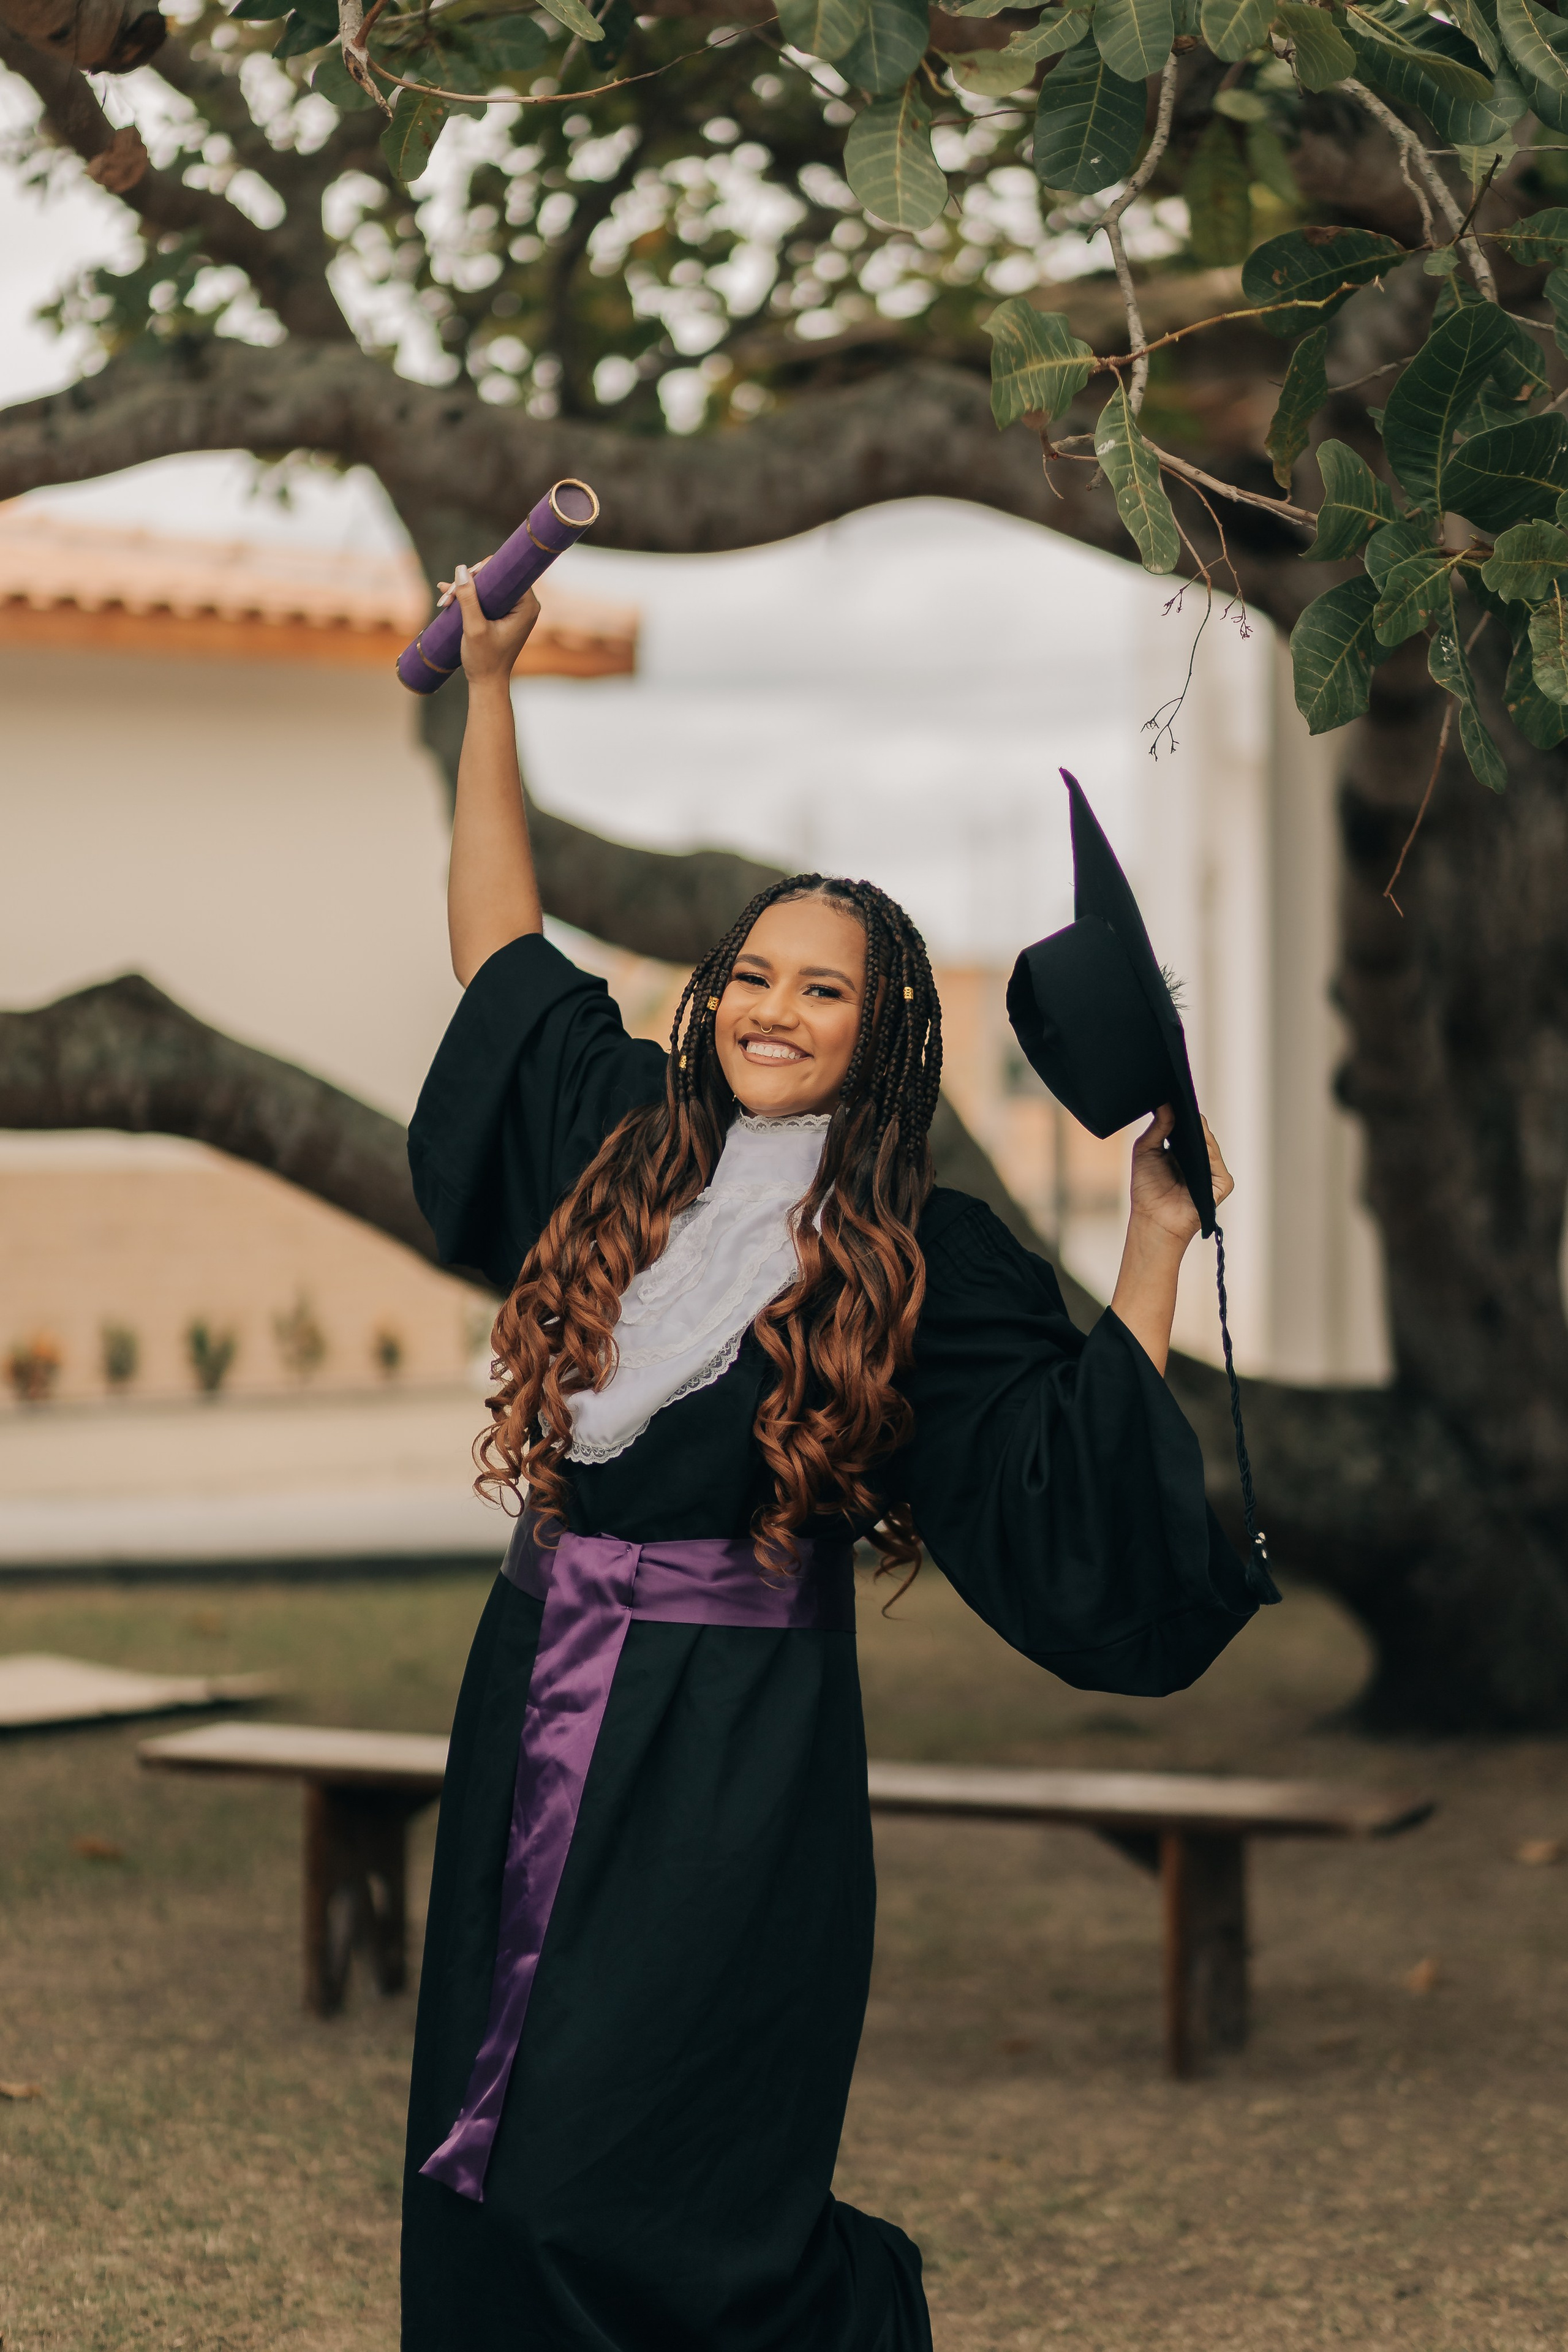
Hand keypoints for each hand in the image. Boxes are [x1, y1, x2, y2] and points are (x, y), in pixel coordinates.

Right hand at [440, 559, 540, 685]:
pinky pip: (486, 597)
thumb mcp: (474, 628)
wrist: (487, 682)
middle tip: (448, 593)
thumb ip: (468, 599)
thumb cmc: (484, 660)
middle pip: (496, 577)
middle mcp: (525, 604)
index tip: (464, 579)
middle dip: (469, 582)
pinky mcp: (503, 615)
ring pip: (488, 587)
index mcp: (527, 606)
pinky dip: (468, 597)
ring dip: (465, 590)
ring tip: (444, 600)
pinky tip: (448, 597)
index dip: (484, 570)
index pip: (507, 572)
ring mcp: (514, 610)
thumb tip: (461, 569)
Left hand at [1127, 1103, 1233, 1247]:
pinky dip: (1208, 1150)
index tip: (1175, 1093)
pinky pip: (1216, 1162)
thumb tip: (1166, 1104)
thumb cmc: (1147, 1189)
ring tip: (1188, 1114)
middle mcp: (1201, 1160)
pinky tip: (1198, 1139)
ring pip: (1210, 1145)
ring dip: (1199, 1131)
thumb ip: (1158, 1128)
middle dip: (1192, 1118)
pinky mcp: (1221, 1185)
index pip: (1189, 1127)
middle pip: (1202, 1133)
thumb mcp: (1146, 1151)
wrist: (1152, 1219)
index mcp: (1184, 1152)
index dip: (1183, 1112)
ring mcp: (1213, 1172)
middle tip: (1181, 1099)